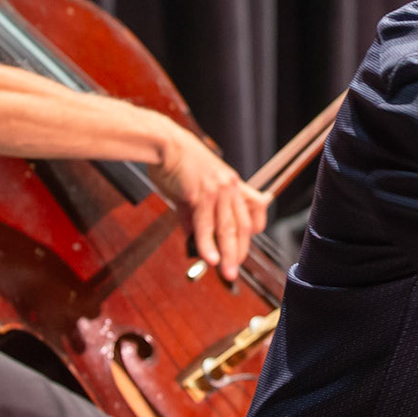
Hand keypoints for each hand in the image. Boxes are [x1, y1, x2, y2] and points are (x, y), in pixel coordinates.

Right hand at [151, 126, 271, 281]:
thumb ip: (193, 213)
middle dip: (239, 251)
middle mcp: (229, 187)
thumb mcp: (191, 188)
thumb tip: (192, 235)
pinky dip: (208, 244)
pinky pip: (206, 225)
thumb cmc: (175, 163)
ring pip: (227, 229)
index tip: (242, 248)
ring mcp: (217, 191)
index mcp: (231, 184)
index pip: (253, 211)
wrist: (164, 144)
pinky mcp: (201, 195)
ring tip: (227, 272)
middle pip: (242, 226)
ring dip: (228, 254)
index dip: (251, 232)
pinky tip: (210, 259)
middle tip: (234, 270)